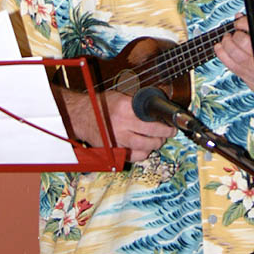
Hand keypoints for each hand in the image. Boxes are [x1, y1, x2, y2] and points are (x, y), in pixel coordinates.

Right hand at [58, 87, 175, 163]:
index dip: (165, 124)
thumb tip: (157, 108)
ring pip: (145, 148)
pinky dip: (142, 154)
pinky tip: (145, 148)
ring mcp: (118, 140)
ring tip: (158, 140)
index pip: (152, 120)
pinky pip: (133, 156)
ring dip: (155, 145)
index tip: (172, 124)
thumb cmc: (101, 104)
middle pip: (151, 135)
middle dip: (164, 135)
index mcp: (125, 109)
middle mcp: (122, 125)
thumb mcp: (120, 97)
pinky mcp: (114, 150)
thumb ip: (137, 103)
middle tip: (169, 133)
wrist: (81, 116)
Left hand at [214, 16, 253, 101]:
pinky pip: (230, 65)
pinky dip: (222, 54)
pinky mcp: (248, 77)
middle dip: (235, 33)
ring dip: (226, 43)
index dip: (243, 22)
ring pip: (233, 53)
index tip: (239, 21)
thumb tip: (242, 17)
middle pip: (242, 40)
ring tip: (226, 38)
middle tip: (233, 31)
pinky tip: (220, 48)